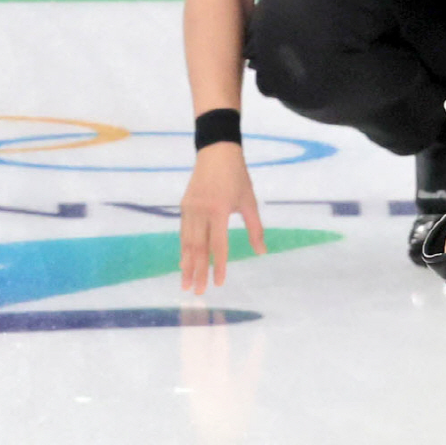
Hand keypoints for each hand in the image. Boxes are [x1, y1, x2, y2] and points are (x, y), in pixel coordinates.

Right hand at [180, 144, 265, 292]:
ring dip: (186, 264)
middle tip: (197, 292)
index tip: (219, 282)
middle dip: (197, 271)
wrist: (216, 152)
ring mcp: (189, 209)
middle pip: (198, 248)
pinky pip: (183, 232)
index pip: (218, 244)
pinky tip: (184, 262)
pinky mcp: (184, 206)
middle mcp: (200, 211)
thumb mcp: (250, 202)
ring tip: (186, 283)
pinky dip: (183, 249)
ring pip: (187, 242)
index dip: (219, 265)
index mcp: (218, 210)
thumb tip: (262, 251)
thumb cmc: (237, 177)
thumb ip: (256, 228)